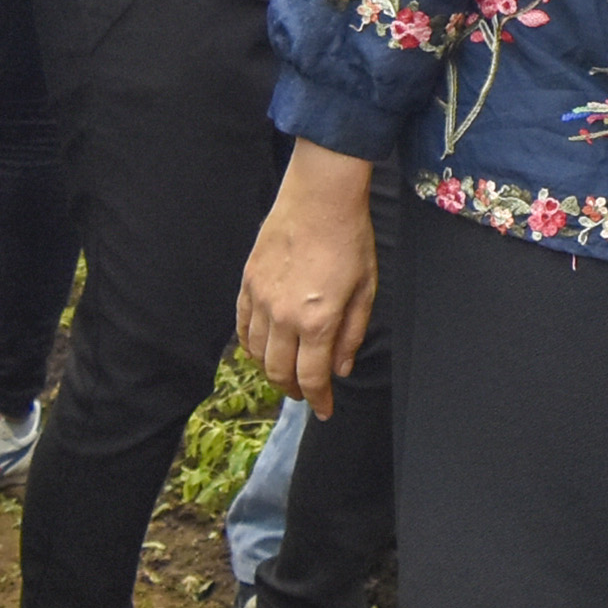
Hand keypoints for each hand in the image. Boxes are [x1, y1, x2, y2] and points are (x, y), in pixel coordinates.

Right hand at [242, 146, 381, 414]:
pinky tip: (262, 348)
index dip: (318, 400)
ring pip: (255, 353)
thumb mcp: (365, 290)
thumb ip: (352, 334)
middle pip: (279, 371)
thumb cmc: (350, 239)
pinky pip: (241, 326)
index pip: (311, 377)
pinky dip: (250, 345)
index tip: (325, 410)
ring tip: (285, 373)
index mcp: (317, 321)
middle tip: (306, 394)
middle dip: (293, 390)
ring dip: (270, 370)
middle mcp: (283, 316)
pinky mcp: (247, 282)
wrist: (320, 197)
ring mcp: (260, 299)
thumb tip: (341, 368)